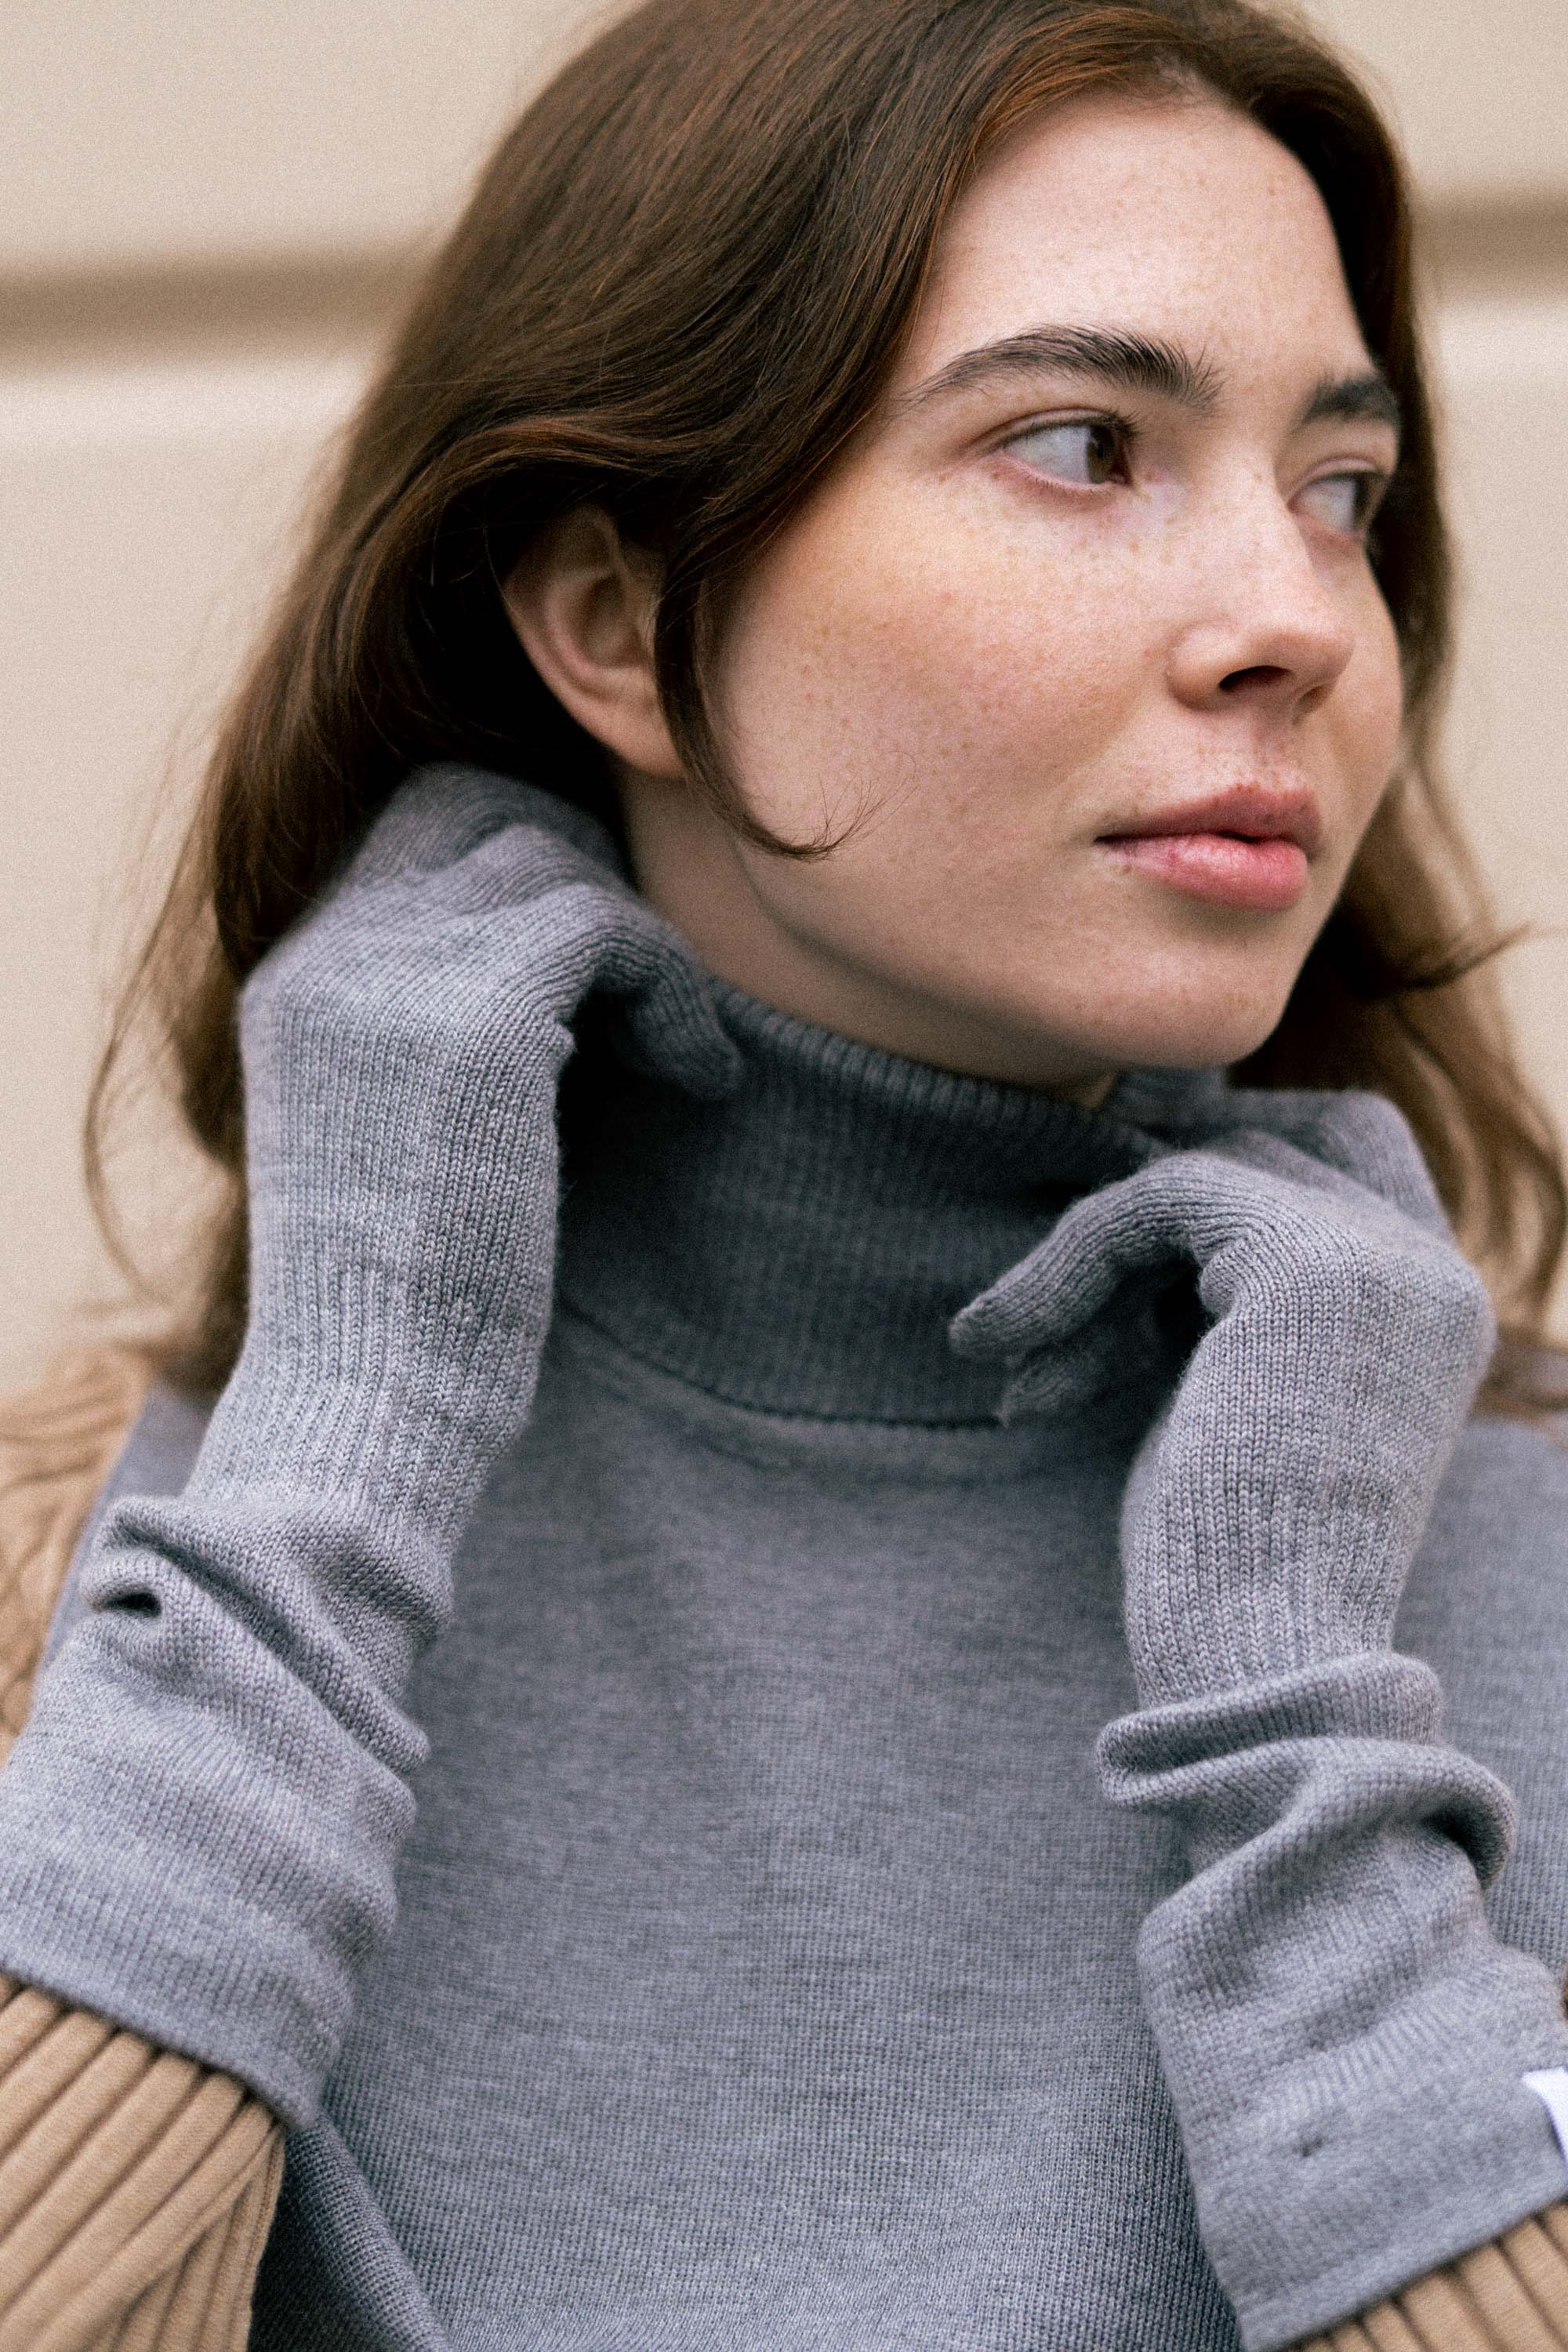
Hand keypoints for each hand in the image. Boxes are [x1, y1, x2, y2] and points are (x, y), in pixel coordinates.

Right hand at [0, 761, 741, 2127]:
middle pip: (486, 816)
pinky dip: (677, 1003)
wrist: (364, 1417)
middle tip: (655, 980)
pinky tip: (705, 1082)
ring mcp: (394, 979)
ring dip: (643, 949)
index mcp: (295, 981)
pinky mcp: (480, 1025)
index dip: (524, 862)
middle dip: (589, 882)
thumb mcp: (395, 1143)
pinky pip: (613, 938)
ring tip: (684, 1048)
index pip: (416, 828)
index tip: (602, 954)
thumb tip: (552, 991)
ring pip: (562, 872)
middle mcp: (328, 954)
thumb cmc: (398, 1320)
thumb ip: (438, 1040)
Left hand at [951, 1093, 1496, 1700]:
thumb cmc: (1220, 1567)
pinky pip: (1161, 1199)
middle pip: (1259, 1152)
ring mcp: (1383, 1260)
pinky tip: (1000, 1344)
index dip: (1219, 1154)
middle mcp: (1430, 1272)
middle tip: (1034, 1287)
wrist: (1254, 1660)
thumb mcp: (1219, 1393)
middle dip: (1131, 1215)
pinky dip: (1068, 1263)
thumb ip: (1203, 1293)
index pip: (1343, 1141)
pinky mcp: (1311, 1264)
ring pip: (1198, 1175)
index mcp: (1431, 1310)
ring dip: (1083, 1258)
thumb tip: (1125, 1185)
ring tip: (1005, 1348)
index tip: (1096, 1221)